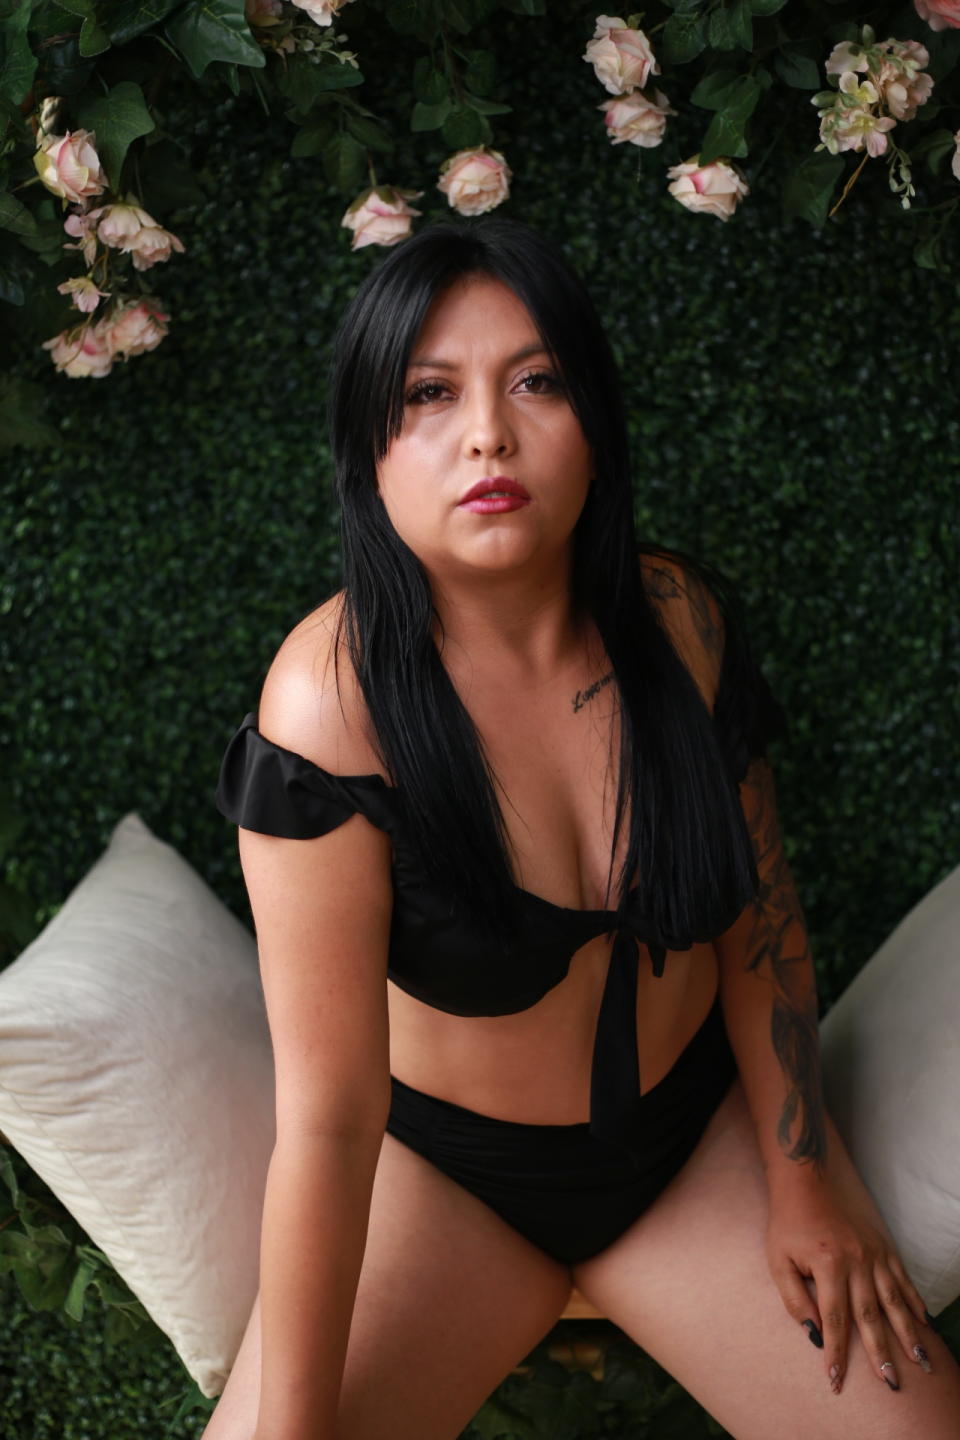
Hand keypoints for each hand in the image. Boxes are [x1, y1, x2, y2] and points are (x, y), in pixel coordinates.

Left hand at [764, 1170, 933, 1395]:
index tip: (836, 1380)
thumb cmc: (788, 1222)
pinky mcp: (883, 1246)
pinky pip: (903, 1279)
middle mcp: (857, 1262)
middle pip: (870, 1317)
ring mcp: (874, 1254)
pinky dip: (914, 1302)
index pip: (834, 1321)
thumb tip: (812, 1334)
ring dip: (907, 1334)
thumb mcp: (778, 1260)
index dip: (836, 1353)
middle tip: (891, 1384)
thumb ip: (794, 1298)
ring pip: (894, 1301)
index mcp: (828, 1266)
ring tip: (920, 1361)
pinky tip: (924, 1323)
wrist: (807, 1180)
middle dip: (880, 1354)